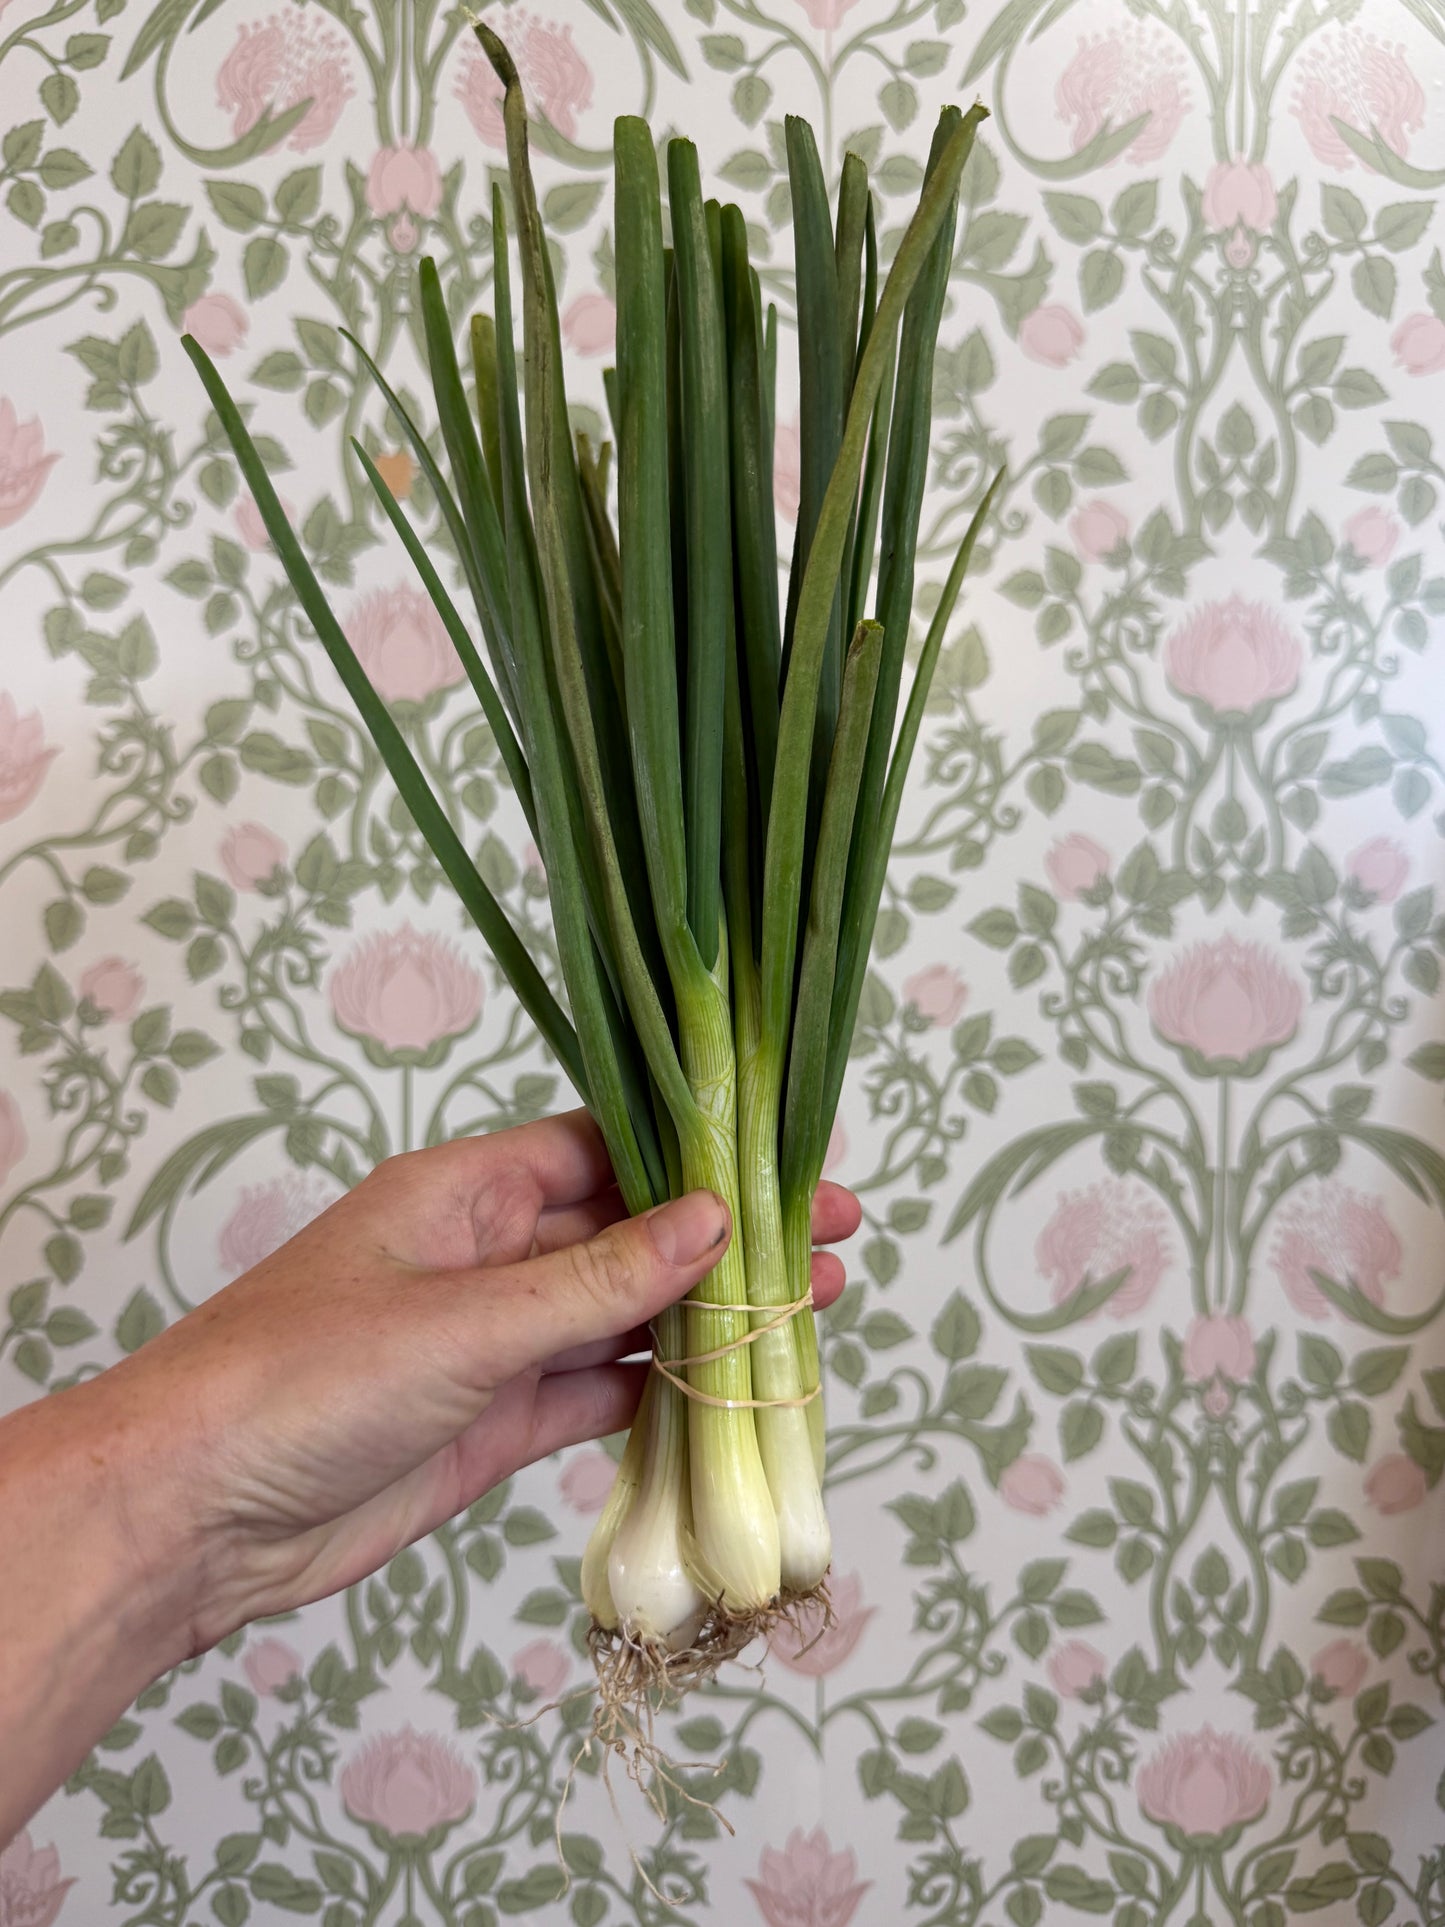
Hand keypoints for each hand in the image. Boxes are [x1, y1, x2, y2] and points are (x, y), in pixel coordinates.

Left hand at [107, 1110, 858, 1651]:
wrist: (192, 1517)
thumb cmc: (301, 1378)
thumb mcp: (463, 1319)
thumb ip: (595, 1280)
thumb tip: (711, 1220)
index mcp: (463, 1192)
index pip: (602, 1150)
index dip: (698, 1154)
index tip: (789, 1164)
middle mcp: (483, 1256)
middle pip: (627, 1234)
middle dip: (725, 1239)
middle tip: (834, 1241)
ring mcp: (489, 1345)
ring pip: (620, 1318)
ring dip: (707, 1319)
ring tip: (810, 1313)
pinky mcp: (490, 1426)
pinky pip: (593, 1396)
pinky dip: (659, 1394)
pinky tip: (730, 1391)